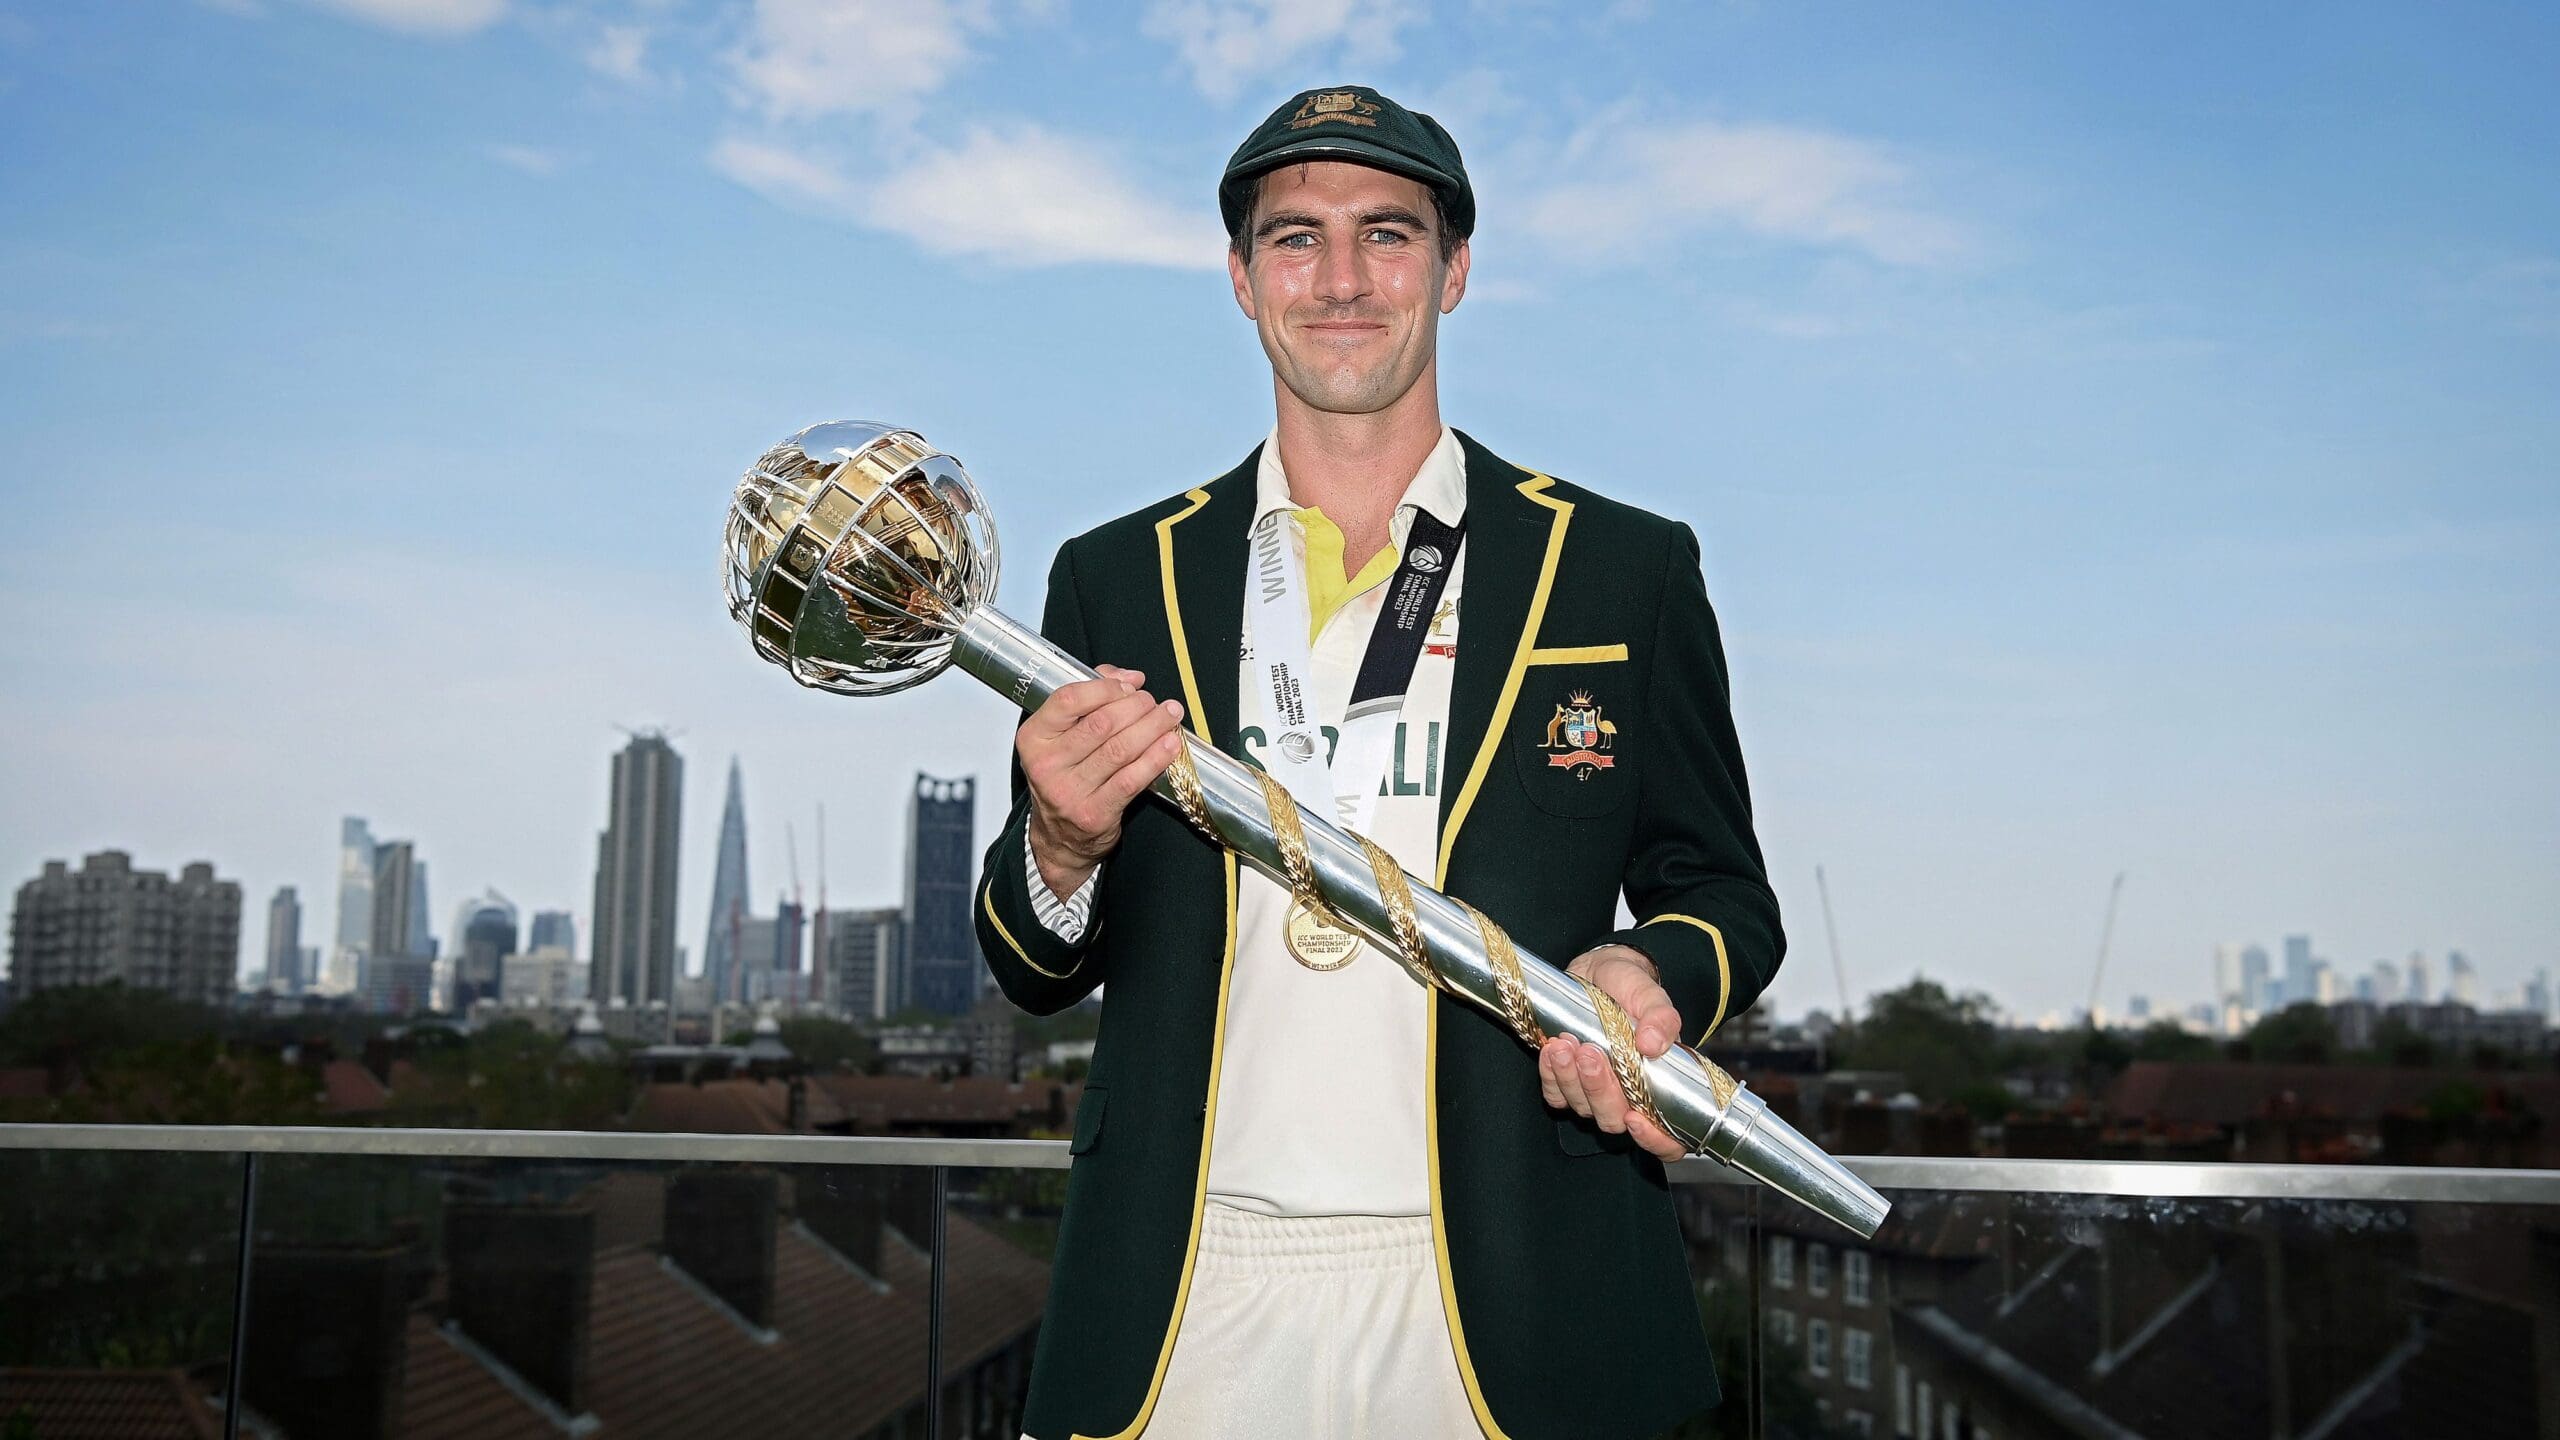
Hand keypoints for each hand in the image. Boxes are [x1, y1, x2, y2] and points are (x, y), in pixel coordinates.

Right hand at [1020, 664, 1186, 901]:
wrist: (1060, 836)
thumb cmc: (1066, 776)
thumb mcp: (1063, 736)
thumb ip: (1091, 697)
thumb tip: (1129, 677)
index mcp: (1034, 738)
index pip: (1069, 700)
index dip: (1106, 687)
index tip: (1130, 685)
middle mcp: (1047, 765)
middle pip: (1100, 724)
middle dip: (1136, 706)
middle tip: (1155, 702)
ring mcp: (1069, 792)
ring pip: (1119, 750)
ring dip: (1152, 727)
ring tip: (1170, 715)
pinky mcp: (1094, 813)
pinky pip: (1132, 780)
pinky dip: (1156, 758)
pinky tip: (1170, 744)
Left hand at [1539, 945, 1686, 1160]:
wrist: (1599, 972)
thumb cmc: (1631, 989)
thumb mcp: (1651, 996)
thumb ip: (1661, 1019)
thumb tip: (1652, 1045)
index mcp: (1661, 1085)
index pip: (1668, 1139)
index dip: (1654, 1140)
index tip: (1635, 1118)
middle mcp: (1629, 1096)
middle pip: (1614, 1120)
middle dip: (1599, 1090)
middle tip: (1590, 1052)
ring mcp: (1595, 1092)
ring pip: (1582, 1109)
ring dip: (1571, 1079)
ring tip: (1566, 1042)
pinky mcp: (1567, 1082)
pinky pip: (1556, 1096)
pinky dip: (1550, 1076)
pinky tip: (1550, 1048)